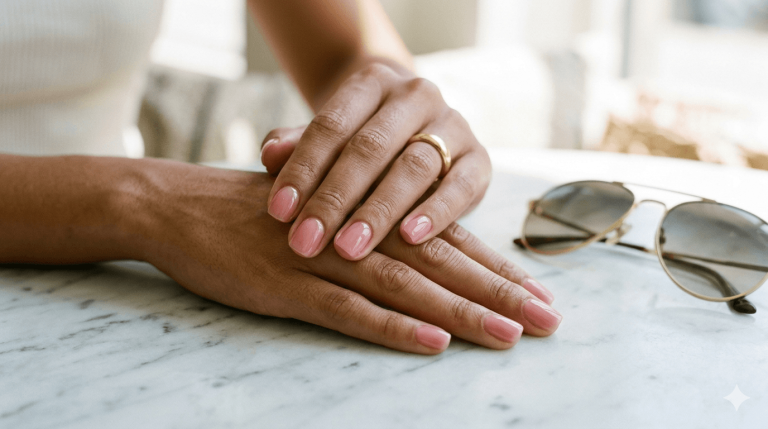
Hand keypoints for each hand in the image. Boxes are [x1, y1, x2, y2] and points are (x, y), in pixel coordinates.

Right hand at [135, 161, 559, 354]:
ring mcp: (325, 259)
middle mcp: (357, 232)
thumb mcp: (320, 207)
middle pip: (441, 264)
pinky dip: (393, 326)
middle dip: (498, 293)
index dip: (493, 268)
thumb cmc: (258, 210)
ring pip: (408, 287)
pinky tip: (432, 341)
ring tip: (510, 335)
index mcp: (368, 215)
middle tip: (548, 320)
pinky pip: (349, 310)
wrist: (183, 206)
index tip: (537, 292)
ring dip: (462, 311)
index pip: (445, 242)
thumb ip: (363, 226)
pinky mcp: (289, 287)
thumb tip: (410, 251)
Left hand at [260, 63, 491, 260]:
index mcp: (372, 83)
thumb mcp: (329, 139)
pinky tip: (410, 237)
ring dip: (378, 211)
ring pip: (414, 167)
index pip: (331, 125)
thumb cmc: (362, 142)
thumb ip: (299, 146)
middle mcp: (416, 97)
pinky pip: (460, 185)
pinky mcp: (479, 160)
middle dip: (334, 199)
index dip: (303, 169)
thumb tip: (269, 156)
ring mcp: (453, 125)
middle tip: (306, 241)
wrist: (422, 131)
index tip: (279, 212)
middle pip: (370, 147)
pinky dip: (436, 212)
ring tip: (349, 247)